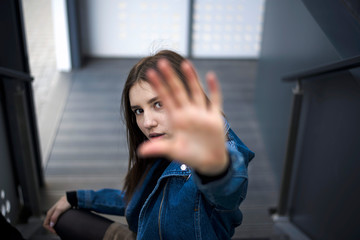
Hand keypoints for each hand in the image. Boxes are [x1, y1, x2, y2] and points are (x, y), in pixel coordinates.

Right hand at [43, 195, 70, 233]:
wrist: (71, 198)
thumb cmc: (66, 202)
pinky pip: (56, 220)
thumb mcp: (60, 210)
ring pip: (52, 222)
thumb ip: (54, 217)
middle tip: (58, 232)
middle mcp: (51, 213)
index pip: (45, 224)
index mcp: (49, 213)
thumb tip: (51, 224)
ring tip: (59, 229)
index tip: (55, 231)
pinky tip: (61, 225)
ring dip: (55, 227)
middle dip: (52, 229)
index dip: (49, 229)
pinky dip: (57, 224)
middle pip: (48, 224)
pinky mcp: (59, 213)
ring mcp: (55, 213)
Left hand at [138, 59, 227, 175]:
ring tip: (185, 63)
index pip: (165, 98)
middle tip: (161, 62)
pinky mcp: (214, 118)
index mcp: (176, 119)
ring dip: (191, 78)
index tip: (149, 74)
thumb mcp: (173, 151)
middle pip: (177, 91)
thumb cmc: (190, 155)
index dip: (158, 86)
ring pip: (195, 92)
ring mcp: (201, 114)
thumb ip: (158, 148)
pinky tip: (210, 76)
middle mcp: (188, 113)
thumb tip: (140, 151)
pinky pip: (215, 101)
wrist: (208, 162)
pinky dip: (214, 89)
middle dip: (170, 77)